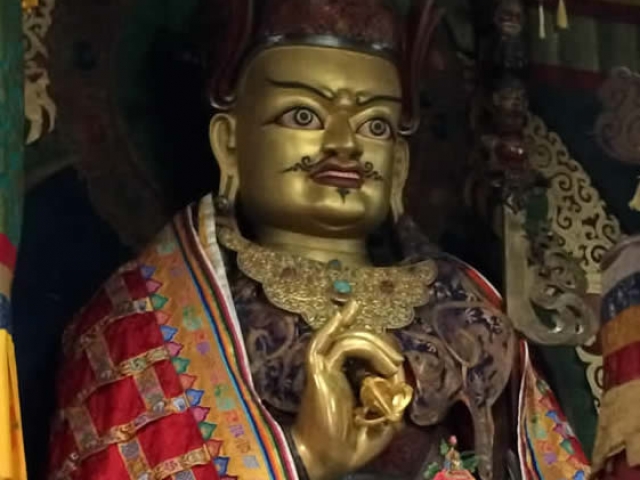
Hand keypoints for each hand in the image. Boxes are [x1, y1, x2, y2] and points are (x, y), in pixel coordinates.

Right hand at [291, 301, 410, 479]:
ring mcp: (325, 369)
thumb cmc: (349, 447)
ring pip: (348, 340)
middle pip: (359, 340)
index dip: (385, 352)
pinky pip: (324, 343)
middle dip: (381, 344)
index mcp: (350, 381)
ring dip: (373, 344)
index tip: (398, 363)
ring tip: (392, 362)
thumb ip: (394, 404)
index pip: (368, 352)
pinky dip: (335, 326)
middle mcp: (336, 370)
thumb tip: (403, 384)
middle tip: (397, 358)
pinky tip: (349, 311)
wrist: (325, 460)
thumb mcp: (384, 425)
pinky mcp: (318, 371)